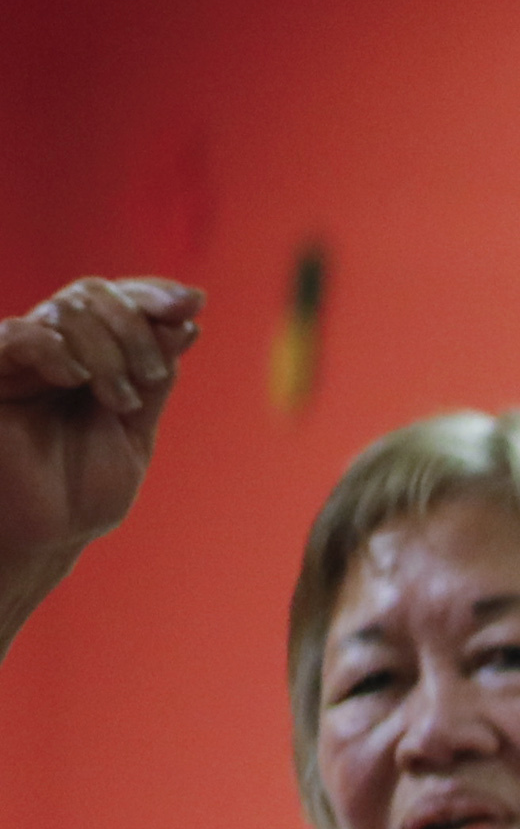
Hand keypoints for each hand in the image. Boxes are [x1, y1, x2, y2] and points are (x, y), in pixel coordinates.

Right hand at [0, 278, 204, 579]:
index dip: (154, 292)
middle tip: (151, 378)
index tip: (192, 303)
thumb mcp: (136, 430)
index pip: (119, 297)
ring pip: (65, 310)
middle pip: (94, 294)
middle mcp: (55, 348)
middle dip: (136, 327)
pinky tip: (77, 379)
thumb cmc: (85, 490)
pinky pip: (17, 336)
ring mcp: (21, 360)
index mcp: (92, 356)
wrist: (46, 535)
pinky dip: (56, 349)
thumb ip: (156, 377)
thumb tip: (188, 321)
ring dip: (108, 350)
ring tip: (120, 401)